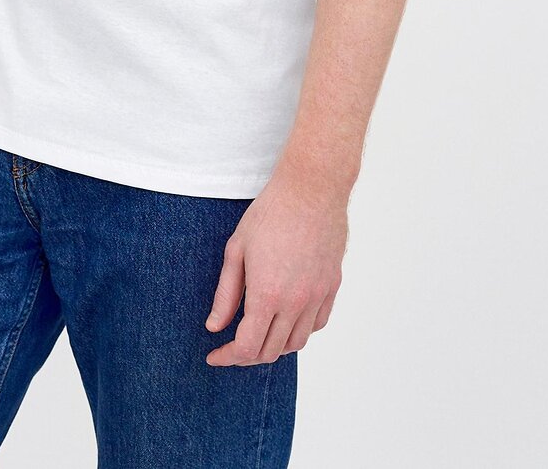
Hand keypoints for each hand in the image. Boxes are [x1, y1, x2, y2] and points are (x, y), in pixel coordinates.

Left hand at [204, 161, 348, 366]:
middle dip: (248, 355)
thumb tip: (215, 326)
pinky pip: (317, 324)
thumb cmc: (271, 213)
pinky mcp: (332, 286)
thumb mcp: (237, 250)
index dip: (228, 357)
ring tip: (259, 333)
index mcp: (267, 295)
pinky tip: (287, 319)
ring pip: (297, 343)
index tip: (214, 355)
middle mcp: (296, 303)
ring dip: (275, 346)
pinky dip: (300, 330)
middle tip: (232, 345)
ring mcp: (317, 296)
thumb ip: (226, 293)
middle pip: (272, 352)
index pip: (247, 348)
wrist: (312, 189)